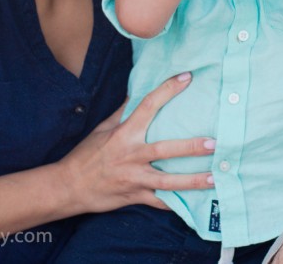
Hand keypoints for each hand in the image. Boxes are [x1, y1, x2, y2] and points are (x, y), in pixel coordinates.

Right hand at [55, 72, 215, 213]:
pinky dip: (176, 204)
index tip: (187, 77)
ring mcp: (134, 178)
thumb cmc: (86, 155)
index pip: (148, 105)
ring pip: (168, 180)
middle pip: (165, 149)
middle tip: (214, 142)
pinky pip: (159, 202)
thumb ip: (122, 111)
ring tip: (215, 177)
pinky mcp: (135, 196)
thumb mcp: (102, 129)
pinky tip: (195, 203)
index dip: (168, 90)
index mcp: (124, 133)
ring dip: (192, 180)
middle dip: (191, 147)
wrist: (68, 187)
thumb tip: (136, 90)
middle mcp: (131, 155)